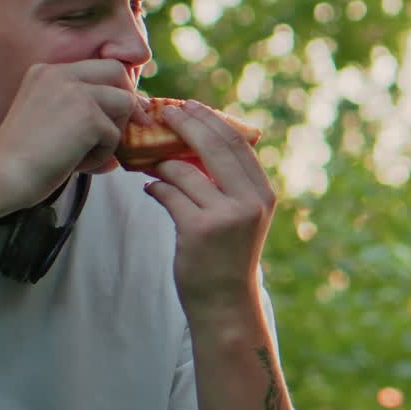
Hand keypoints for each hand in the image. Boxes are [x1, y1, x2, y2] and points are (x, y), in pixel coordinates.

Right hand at [0, 59, 148, 207]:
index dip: (112, 89)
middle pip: (117, 71)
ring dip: (112, 134)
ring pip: (125, 103)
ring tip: (84, 156)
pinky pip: (115, 136)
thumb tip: (132, 121)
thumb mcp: (48, 121)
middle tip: (118, 131)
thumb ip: (80, 112)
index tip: (113, 115)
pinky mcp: (89, 116)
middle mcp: (60, 73)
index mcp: (45, 72)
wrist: (0, 174)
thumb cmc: (18, 160)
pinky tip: (75, 165)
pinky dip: (101, 157)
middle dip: (125, 101)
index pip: (96, 67)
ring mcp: (76, 92)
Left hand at [143, 100, 275, 316]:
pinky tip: (149, 189)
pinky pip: (169, 194)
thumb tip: (195, 142)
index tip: (190, 106)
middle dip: (186, 123)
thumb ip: (228, 183)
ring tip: (148, 159)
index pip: (237, 143)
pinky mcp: (198, 230)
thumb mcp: (239, 217)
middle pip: (214, 145)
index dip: (211, 119)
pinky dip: (155, 189)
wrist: (224, 304)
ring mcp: (225, 216)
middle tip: (164, 111)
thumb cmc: (227, 257)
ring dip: (161, 161)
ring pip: (184, 170)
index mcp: (262, 193)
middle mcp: (249, 201)